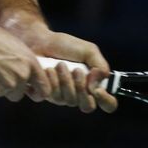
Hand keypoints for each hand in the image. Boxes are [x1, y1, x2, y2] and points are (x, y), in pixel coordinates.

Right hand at [0, 15, 52, 101]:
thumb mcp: (14, 45)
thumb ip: (24, 62)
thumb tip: (28, 76)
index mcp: (30, 63)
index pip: (44, 89)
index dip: (38, 92)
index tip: (31, 91)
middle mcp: (21, 76)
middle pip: (20, 93)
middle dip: (12, 88)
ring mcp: (6, 85)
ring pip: (5, 93)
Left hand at [3, 17, 117, 112]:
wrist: (39, 41)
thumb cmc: (64, 45)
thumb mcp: (88, 51)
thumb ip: (100, 65)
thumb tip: (97, 86)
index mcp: (93, 85)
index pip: (108, 104)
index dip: (106, 101)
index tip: (99, 90)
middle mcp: (79, 94)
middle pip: (87, 106)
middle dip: (81, 87)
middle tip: (76, 70)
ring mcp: (61, 96)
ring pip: (68, 100)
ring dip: (64, 80)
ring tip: (59, 64)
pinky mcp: (44, 94)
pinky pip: (51, 97)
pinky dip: (50, 81)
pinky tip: (47, 70)